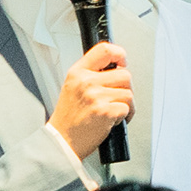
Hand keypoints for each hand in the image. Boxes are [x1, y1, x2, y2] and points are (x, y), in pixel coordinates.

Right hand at [48, 42, 134, 156]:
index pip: (104, 50)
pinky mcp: (105, 111)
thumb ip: (90, 74)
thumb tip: (115, 67)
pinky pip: (127, 108)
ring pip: (128, 93)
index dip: (119, 54)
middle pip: (124, 74)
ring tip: (112, 110)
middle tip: (116, 97)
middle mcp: (86, 81)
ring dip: (125, 104)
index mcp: (78, 72)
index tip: (122, 62)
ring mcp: (96, 96)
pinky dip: (124, 116)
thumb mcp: (72, 86)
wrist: (62, 141)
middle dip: (125, 88)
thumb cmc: (68, 117)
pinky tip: (111, 120)